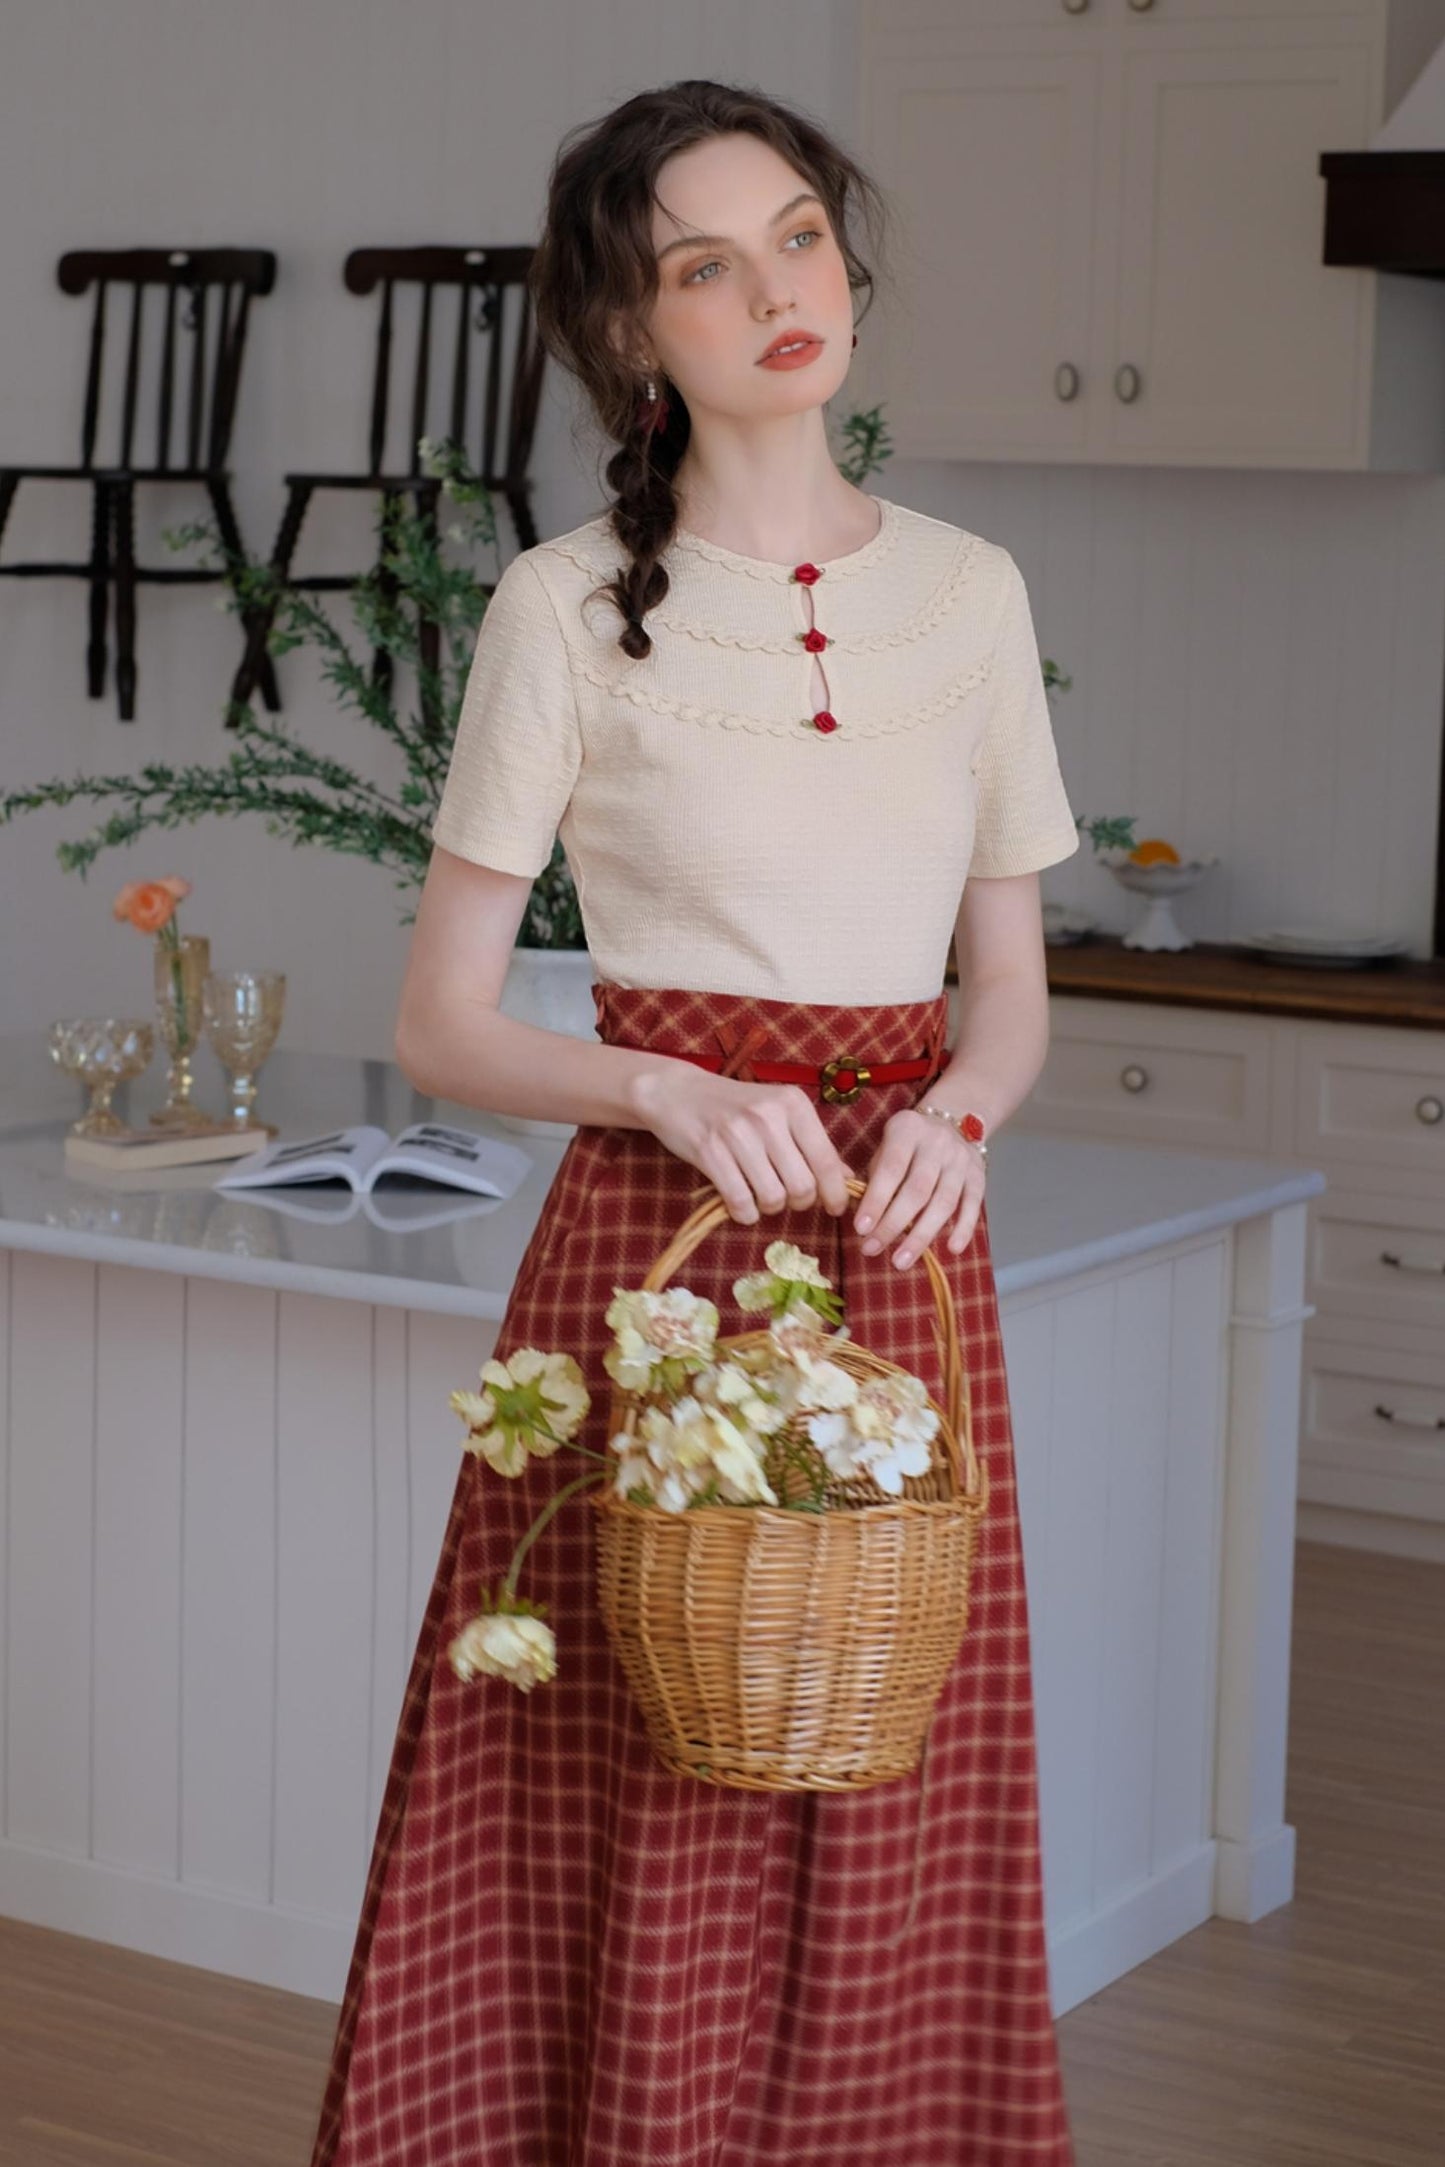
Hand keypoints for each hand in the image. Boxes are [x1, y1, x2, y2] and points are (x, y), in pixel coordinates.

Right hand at [632, 1064, 852, 1223]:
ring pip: (773, 1197)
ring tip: (761, 1198)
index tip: (834, 1208)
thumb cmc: (735, 1106)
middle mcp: (769, 1116)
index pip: (826, 1161)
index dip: (835, 1193)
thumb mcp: (779, 1114)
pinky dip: (745, 1213)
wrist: (678, 1092)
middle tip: (787, 1198)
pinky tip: (741, 1205)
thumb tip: (848, 1179)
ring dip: (769, 1208)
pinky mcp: (710, 1152)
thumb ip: (813, 1145)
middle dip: (799, 1203)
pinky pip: (740, 1202)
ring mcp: (738, 1133)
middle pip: (802, 1186)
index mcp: (793, 1104)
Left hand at [852, 1107, 984, 1268]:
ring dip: (921, 1236)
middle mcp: (937, 1143)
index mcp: (907, 1130)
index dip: (876, 1201)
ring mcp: (961, 1160)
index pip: (891, 1169)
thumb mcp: (887, 1146)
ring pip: (943, 1203)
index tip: (860, 1229)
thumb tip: (862, 1219)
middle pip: (917, 1190)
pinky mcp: (979, 1176)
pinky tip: (951, 1250)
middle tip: (872, 1249)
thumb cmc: (908, 1144)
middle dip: (893, 1224)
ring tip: (900, 1261)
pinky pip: (973, 1206)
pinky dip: (964, 1229)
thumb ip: (875, 1176)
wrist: (954, 1121)